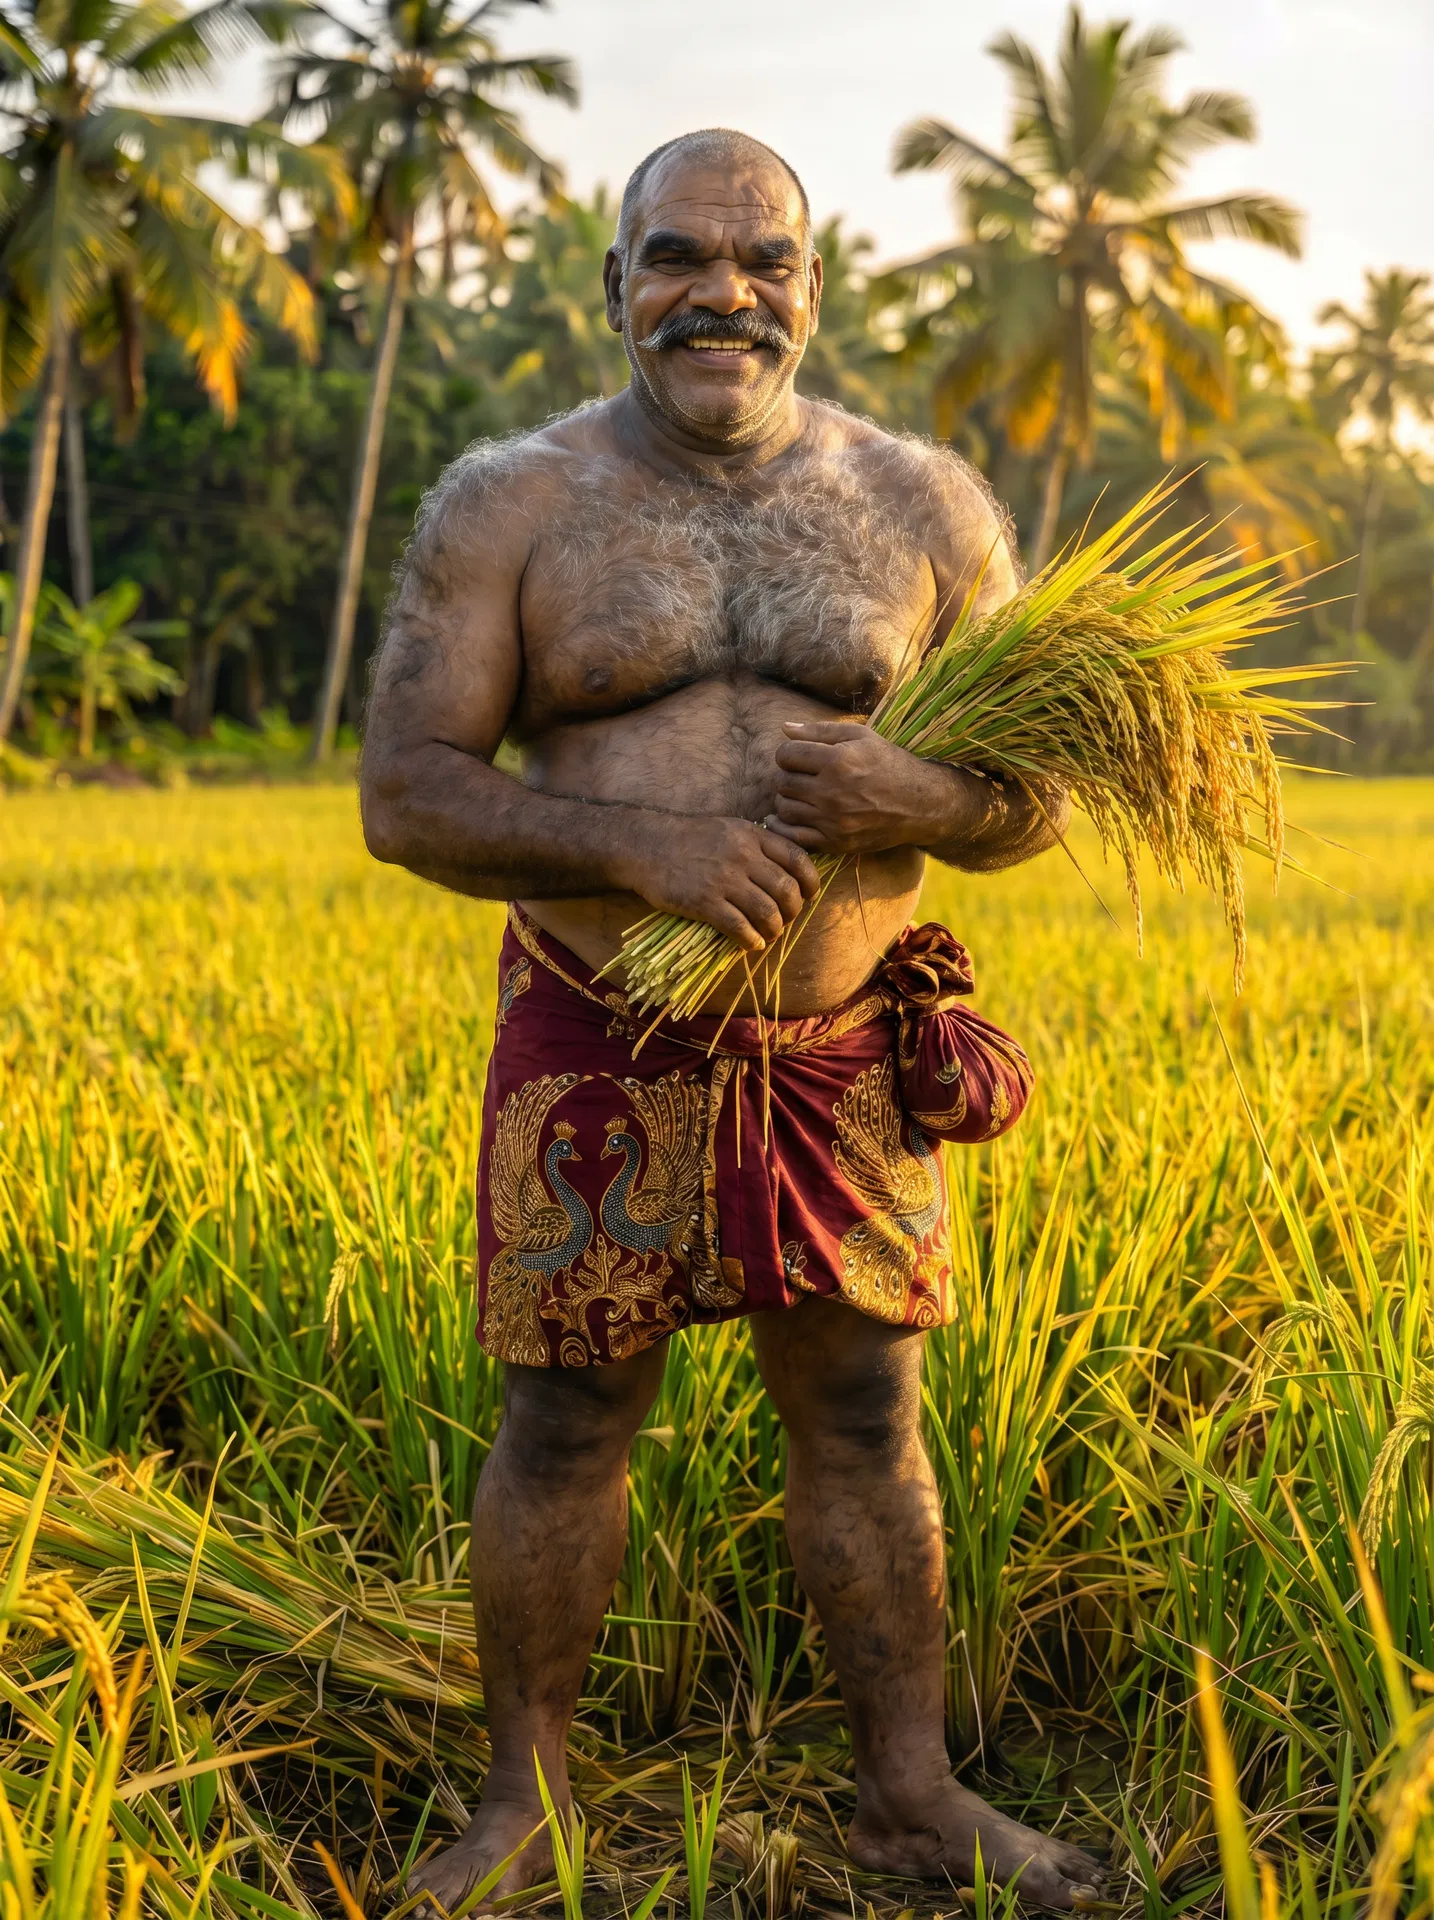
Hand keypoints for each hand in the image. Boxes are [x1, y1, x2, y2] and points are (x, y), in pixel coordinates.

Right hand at [625, 815, 820, 950]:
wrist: (646, 846)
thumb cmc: (690, 839)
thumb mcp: (729, 828)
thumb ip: (759, 844)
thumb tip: (789, 868)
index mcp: (752, 836)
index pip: (797, 859)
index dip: (811, 882)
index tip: (810, 896)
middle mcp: (742, 856)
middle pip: (787, 891)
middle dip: (793, 912)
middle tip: (786, 919)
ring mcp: (723, 880)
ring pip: (767, 913)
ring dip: (774, 930)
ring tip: (769, 935)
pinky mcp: (704, 902)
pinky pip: (740, 927)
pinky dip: (751, 941)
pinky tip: (751, 944)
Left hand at [769, 720, 982, 856]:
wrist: (920, 804)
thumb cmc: (889, 764)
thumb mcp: (861, 736)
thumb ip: (820, 731)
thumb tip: (784, 728)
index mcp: (837, 761)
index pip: (785, 756)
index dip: (788, 754)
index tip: (799, 757)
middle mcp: (832, 792)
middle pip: (783, 783)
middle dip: (789, 776)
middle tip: (803, 776)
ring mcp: (833, 821)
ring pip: (784, 809)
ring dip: (788, 800)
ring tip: (803, 795)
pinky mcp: (835, 843)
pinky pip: (794, 837)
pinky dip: (785, 827)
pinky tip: (791, 817)